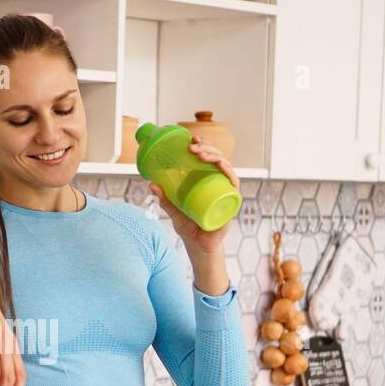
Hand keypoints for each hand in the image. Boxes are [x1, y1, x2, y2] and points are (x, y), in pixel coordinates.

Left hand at [148, 135, 239, 256]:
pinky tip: (221, 165)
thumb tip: (151, 183)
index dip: (203, 146)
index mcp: (207, 182)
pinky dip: (228, 173)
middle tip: (191, 146)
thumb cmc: (190, 228)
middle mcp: (219, 183)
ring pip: (225, 166)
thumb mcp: (174, 211)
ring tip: (199, 153)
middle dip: (206, 148)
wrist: (199, 247)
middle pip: (217, 159)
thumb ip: (164, 199)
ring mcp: (226, 191)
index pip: (208, 159)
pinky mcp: (231, 202)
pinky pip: (233, 183)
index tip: (191, 139)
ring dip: (214, 156)